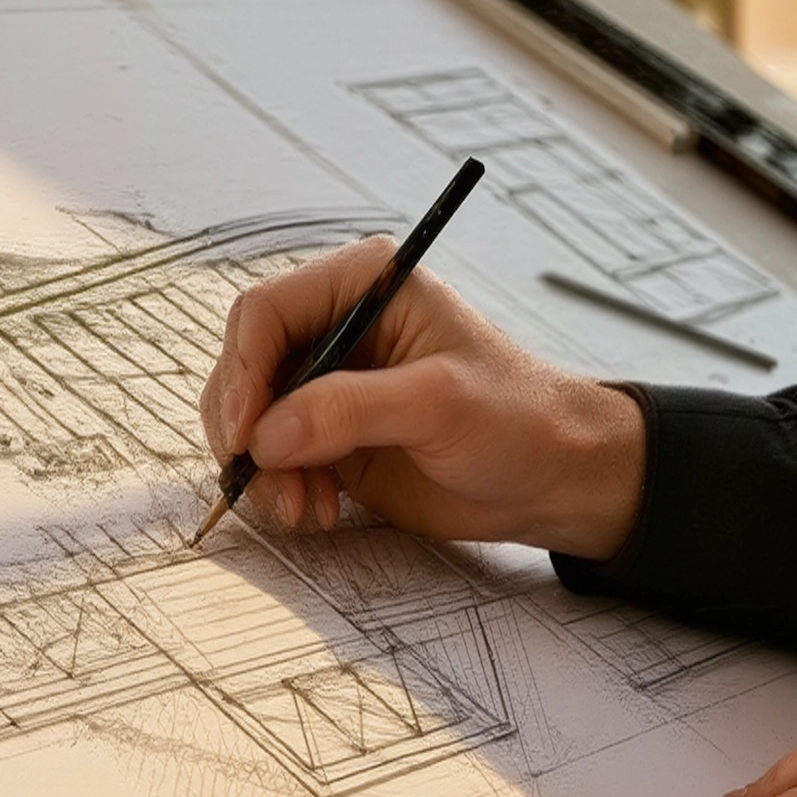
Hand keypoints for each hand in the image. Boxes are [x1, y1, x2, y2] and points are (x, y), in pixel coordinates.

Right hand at [199, 242, 647, 555]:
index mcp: (366, 285)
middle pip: (246, 366)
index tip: (246, 433)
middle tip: (266, 482)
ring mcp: (331, 382)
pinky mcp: (331, 434)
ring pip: (253, 418)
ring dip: (264, 469)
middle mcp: (338, 326)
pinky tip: (317, 511)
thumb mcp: (438, 404)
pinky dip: (281, 487)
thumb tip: (268, 434)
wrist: (553, 479)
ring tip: (303, 508)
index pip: (266, 312)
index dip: (244, 372)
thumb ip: (349, 410)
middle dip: (247, 430)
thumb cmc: (519, 419)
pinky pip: (275, 456)